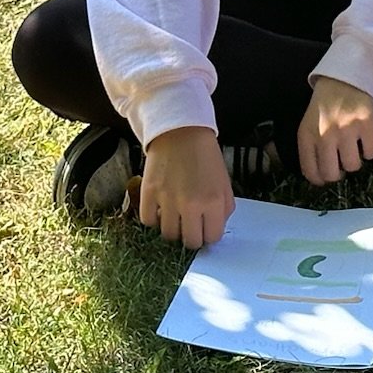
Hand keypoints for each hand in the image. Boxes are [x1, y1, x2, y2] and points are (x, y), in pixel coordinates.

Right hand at [139, 127, 234, 248]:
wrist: (180, 130)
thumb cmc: (204, 155)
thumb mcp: (224, 183)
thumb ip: (223, 210)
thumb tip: (214, 231)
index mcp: (214, 202)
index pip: (211, 238)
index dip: (208, 234)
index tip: (204, 227)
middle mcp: (191, 204)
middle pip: (190, 242)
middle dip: (191, 235)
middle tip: (189, 224)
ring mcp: (167, 200)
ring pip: (168, 235)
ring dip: (172, 227)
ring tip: (174, 214)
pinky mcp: (148, 193)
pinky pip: (148, 221)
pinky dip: (153, 218)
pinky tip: (160, 207)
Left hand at [298, 78, 372, 186]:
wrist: (344, 78)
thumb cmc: (325, 105)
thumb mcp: (309, 125)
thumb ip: (311, 149)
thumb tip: (321, 177)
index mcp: (307, 135)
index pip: (311, 172)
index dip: (320, 179)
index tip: (326, 175)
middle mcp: (325, 134)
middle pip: (332, 174)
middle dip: (338, 173)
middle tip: (341, 162)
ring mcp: (346, 129)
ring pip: (353, 166)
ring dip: (355, 160)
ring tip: (353, 147)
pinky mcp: (366, 123)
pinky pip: (371, 152)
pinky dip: (370, 150)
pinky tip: (365, 139)